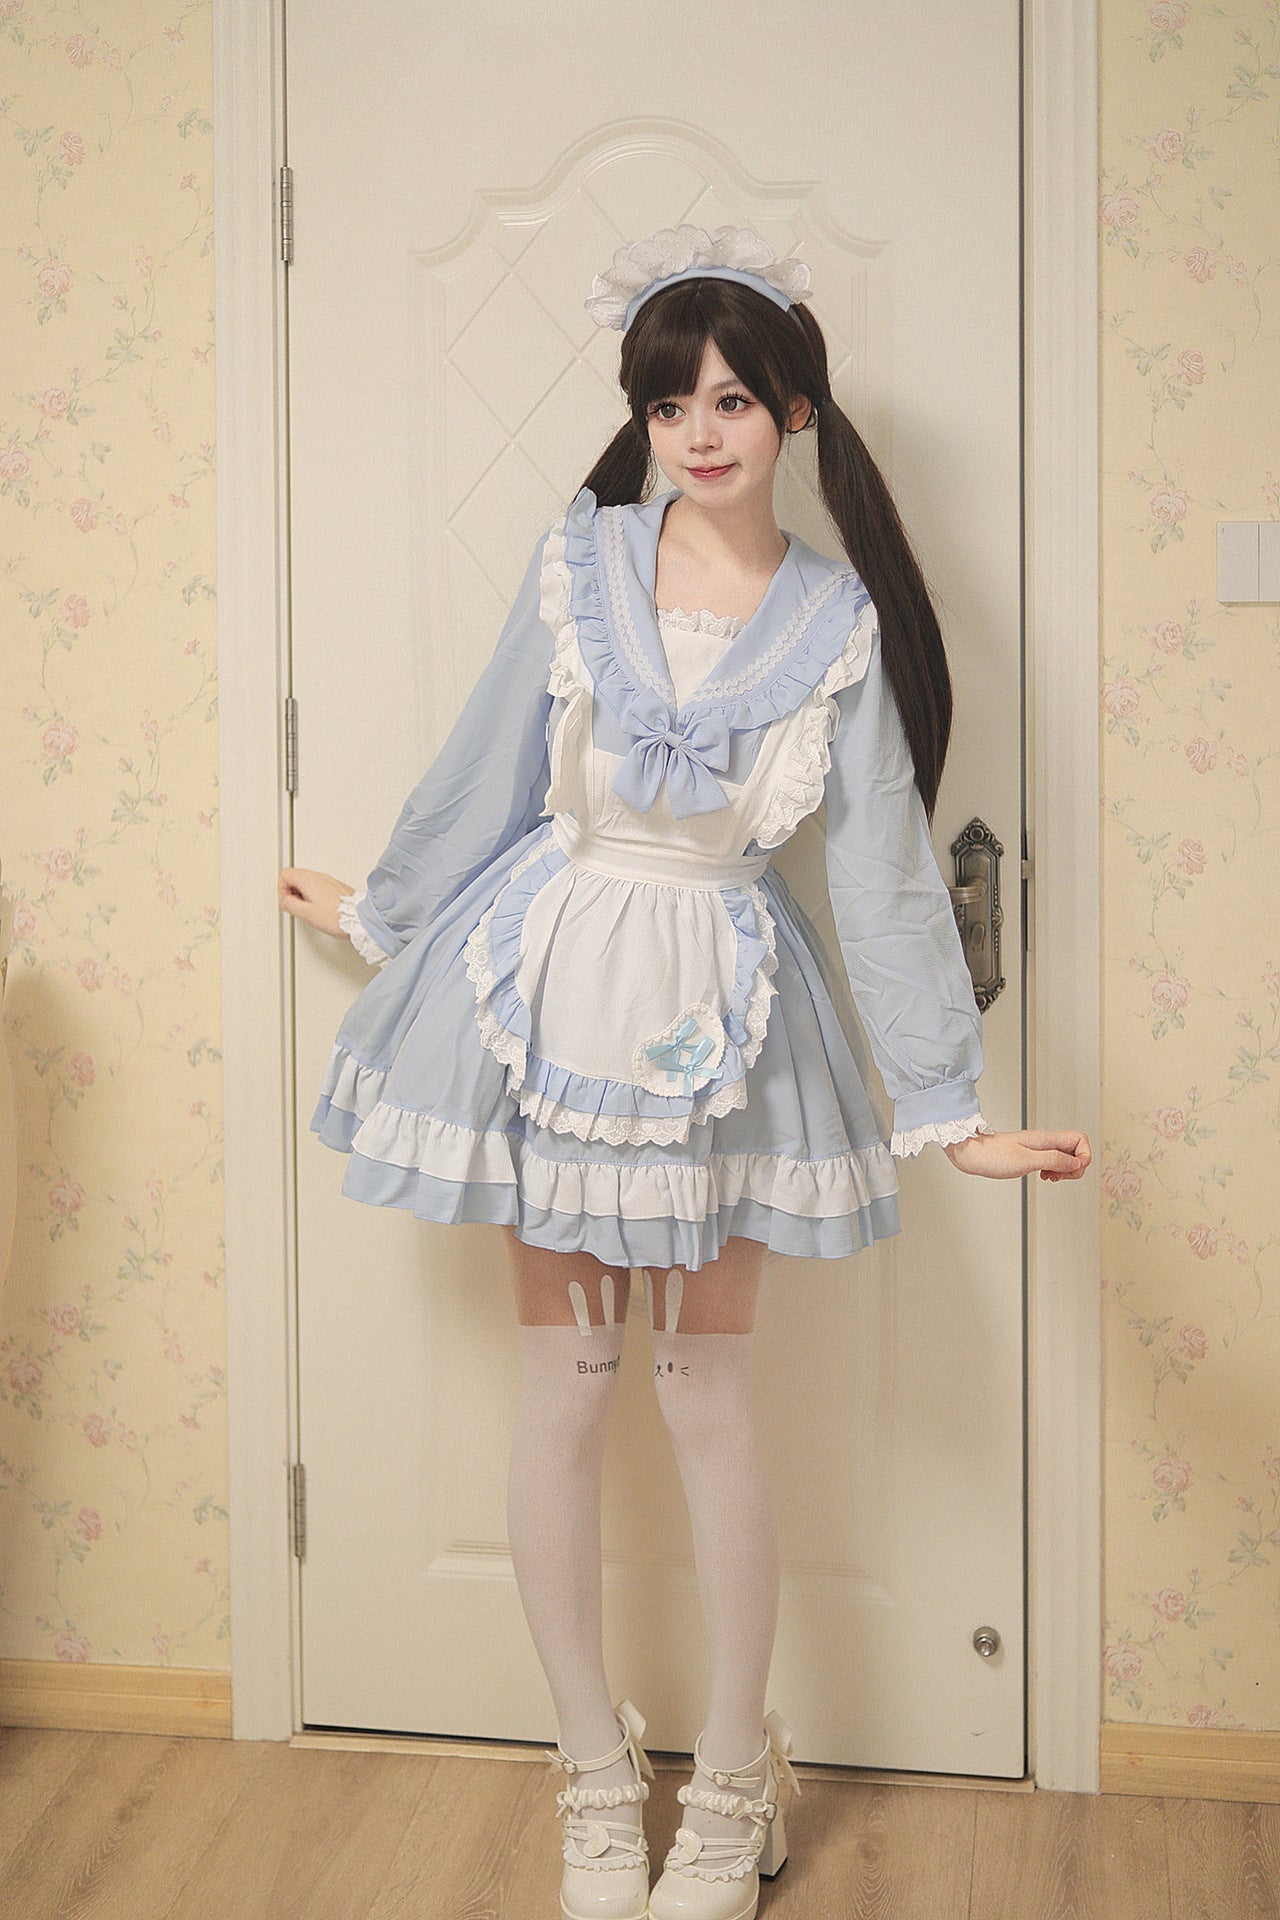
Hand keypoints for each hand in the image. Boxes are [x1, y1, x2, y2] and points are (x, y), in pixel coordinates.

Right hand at [278, 867, 355, 938]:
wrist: (359, 919)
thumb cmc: (336, 916)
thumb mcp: (306, 914)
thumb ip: (289, 904)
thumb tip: (284, 900)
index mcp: (309, 880)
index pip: (285, 874)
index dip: (281, 889)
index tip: (288, 902)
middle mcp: (319, 876)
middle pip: (295, 876)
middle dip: (291, 891)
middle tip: (298, 906)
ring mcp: (328, 880)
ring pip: (307, 882)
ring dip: (303, 894)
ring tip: (310, 910)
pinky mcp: (336, 887)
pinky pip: (318, 887)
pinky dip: (314, 896)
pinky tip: (320, 909)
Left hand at [943, 1128, 1091, 1181]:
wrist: (971, 1154)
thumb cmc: (993, 1155)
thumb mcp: (1026, 1161)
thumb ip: (1052, 1160)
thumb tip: (1075, 1163)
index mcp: (1046, 1139)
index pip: (1080, 1139)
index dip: (1084, 1156)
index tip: (1072, 1170)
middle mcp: (1044, 1142)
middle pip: (1075, 1150)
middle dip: (1075, 1167)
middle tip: (1061, 1177)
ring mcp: (1038, 1149)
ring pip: (1064, 1157)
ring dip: (1064, 1171)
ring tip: (1051, 1178)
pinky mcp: (1030, 1156)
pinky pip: (1051, 1162)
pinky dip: (1053, 1172)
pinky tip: (1043, 1177)